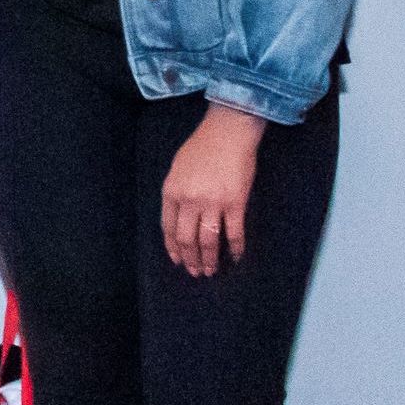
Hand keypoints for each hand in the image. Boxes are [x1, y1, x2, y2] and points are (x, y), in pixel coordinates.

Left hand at [161, 106, 265, 277]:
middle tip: (195, 272)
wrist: (227, 132)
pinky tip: (236, 258)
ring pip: (208, 241)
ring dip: (209, 260)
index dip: (173, 247)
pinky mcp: (235, 204)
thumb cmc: (202, 147)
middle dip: (190, 259)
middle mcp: (189, 200)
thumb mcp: (177, 168)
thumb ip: (176, 192)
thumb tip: (179, 216)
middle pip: (187, 238)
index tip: (177, 260)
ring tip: (210, 271)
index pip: (168, 228)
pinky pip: (234, 233)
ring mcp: (212, 203)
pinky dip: (236, 249)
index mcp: (172, 191)